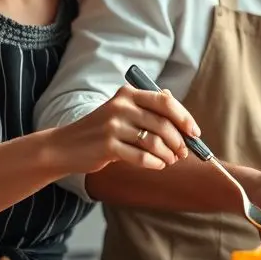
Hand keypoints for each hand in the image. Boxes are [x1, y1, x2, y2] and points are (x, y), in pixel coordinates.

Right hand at [57, 86, 196, 173]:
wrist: (66, 146)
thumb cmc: (101, 131)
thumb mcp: (122, 113)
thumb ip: (149, 109)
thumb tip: (184, 118)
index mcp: (128, 94)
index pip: (165, 102)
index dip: (184, 118)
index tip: (195, 133)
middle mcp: (121, 106)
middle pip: (163, 124)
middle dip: (179, 141)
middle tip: (183, 153)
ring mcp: (113, 126)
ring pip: (154, 142)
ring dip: (168, 154)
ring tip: (170, 160)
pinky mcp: (107, 146)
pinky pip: (141, 157)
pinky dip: (155, 163)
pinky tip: (158, 165)